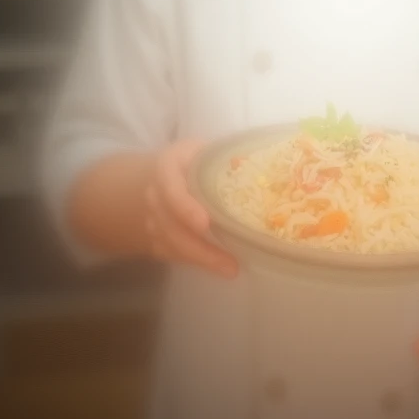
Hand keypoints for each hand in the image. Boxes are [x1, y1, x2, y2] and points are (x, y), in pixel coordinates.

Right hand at [144, 139, 237, 278]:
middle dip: (199, 247)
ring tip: (230, 269)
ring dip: (200, 259)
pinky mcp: (156, 236)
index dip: (185, 207)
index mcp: (168, 165)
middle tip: (229, 263)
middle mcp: (155, 192)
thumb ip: (230, 159)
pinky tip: (217, 267)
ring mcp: (152, 217)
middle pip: (170, 225)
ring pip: (170, 244)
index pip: (171, 188)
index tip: (205, 224)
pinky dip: (194, 262)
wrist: (167, 172)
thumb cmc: (197, 159)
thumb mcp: (209, 150)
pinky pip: (171, 254)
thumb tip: (267, 172)